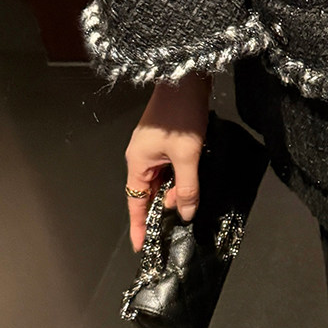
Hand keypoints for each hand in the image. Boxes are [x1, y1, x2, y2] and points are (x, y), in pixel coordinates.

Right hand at [124, 73, 210, 251]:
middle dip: (166, 205)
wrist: (186, 81)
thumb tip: (186, 212)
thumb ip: (187, 187)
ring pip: (161, 181)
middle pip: (150, 193)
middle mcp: (139, 158)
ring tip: (191, 197)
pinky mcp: (163, 143)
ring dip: (175, 191)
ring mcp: (151, 150)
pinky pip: (168, 169)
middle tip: (185, 214)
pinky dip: (178, 178)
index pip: (135, 203)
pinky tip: (191, 181)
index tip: (141, 246)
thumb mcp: (187, 156)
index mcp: (137, 163)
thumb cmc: (181, 116)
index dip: (139, 226)